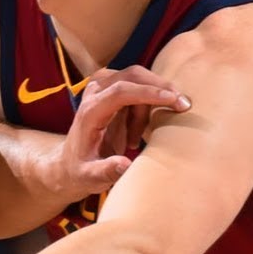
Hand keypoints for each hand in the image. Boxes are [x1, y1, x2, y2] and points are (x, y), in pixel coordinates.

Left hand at [48, 66, 191, 200]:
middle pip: (133, 76)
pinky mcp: (110, 87)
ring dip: (150, 106)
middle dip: (161, 88)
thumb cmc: (81, 170)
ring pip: (139, 81)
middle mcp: (94, 92)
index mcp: (89, 111)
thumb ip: (106, 171)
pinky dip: (146, 105)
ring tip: (136, 140)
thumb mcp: (90, 178)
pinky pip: (138, 86)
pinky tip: (136, 132)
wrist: (69, 161)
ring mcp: (101, 86)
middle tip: (183, 106)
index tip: (173, 100)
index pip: (121, 92)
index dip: (148, 93)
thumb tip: (125, 164)